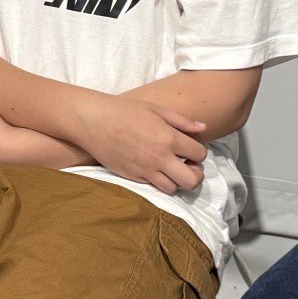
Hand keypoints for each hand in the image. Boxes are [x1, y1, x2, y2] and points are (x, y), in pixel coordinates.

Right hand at [70, 94, 207, 193]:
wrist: (93, 121)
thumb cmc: (125, 111)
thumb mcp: (156, 110)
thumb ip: (182, 121)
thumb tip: (204, 128)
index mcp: (169, 138)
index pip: (200, 154)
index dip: (199, 152)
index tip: (192, 149)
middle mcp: (160, 158)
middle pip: (192, 180)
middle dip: (195, 175)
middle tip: (188, 166)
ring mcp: (146, 170)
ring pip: (173, 188)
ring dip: (176, 180)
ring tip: (171, 169)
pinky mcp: (132, 177)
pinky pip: (153, 187)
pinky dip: (158, 181)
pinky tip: (154, 168)